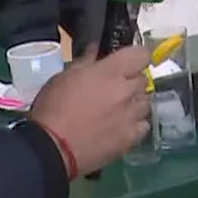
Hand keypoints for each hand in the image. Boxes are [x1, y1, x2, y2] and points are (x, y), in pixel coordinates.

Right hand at [28, 43, 149, 175]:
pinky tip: (122, 127)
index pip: (141, 54)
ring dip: (134, 102)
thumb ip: (85, 61)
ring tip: (117, 109)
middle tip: (113, 88)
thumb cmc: (53, 108)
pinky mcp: (132, 138)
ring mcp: (132, 115)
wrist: (52, 148)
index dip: (135, 57)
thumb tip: (95, 49)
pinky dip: (136, 123)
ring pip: (145, 102)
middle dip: (130, 81)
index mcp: (111, 72)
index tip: (125, 62)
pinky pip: (143, 125)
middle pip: (143, 79)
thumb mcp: (64, 77)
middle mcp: (128, 91)